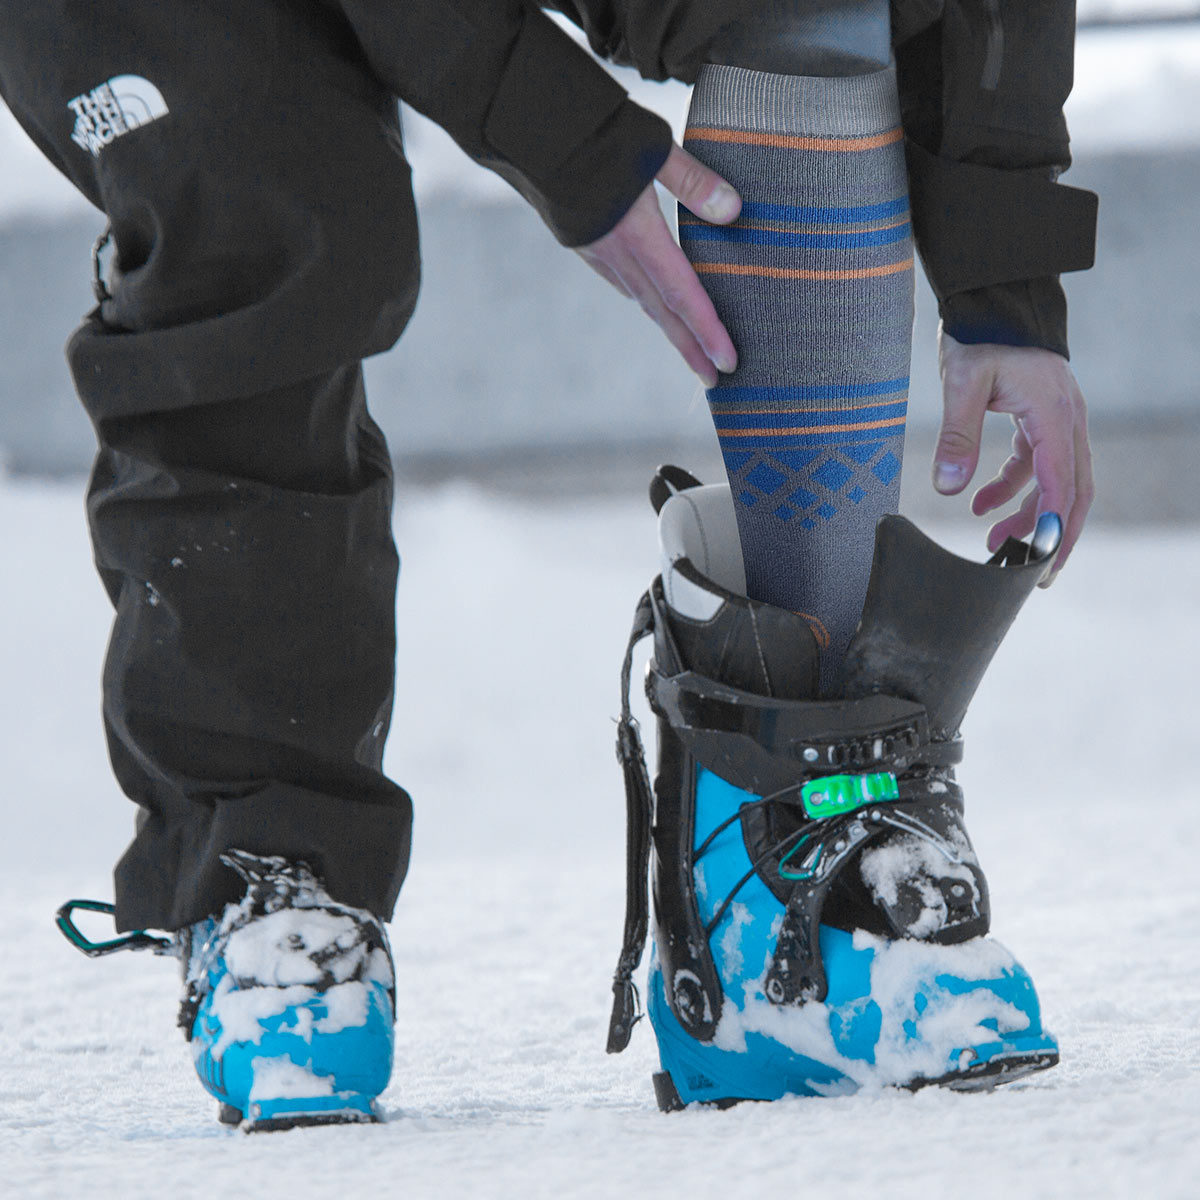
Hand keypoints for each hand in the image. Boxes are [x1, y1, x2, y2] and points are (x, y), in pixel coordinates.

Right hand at [576, 143, 740, 386]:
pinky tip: (651, 298)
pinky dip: (643, 296)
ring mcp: (594, 250)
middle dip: (689, 347)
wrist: (522, 125)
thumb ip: (692, 180)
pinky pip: (619, 279)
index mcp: (636, 234)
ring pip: (640, 298)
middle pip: (661, 312)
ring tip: (690, 345)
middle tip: (714, 378)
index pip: (681, 294)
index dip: (706, 332)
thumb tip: (732, 210)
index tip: (727, 362)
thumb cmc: (591, 128)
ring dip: (668, 326)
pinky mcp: (581, 239)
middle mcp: (614, 253)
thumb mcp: (652, 146)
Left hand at [933, 330, 1093, 584]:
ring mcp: (1057, 420)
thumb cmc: (982, 334)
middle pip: (1073, 490)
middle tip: (1036, 575)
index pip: (1061, 482)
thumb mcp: (963, 383)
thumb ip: (956, 435)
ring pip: (1055, 481)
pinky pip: (1035, 464)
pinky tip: (979, 504)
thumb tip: (947, 488)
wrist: (994, 297)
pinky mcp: (1040, 419)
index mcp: (1054, 414)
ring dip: (1029, 515)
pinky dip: (1013, 488)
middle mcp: (1067, 420)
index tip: (1041, 560)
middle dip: (1056, 535)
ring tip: (993, 542)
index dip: (1054, 525)